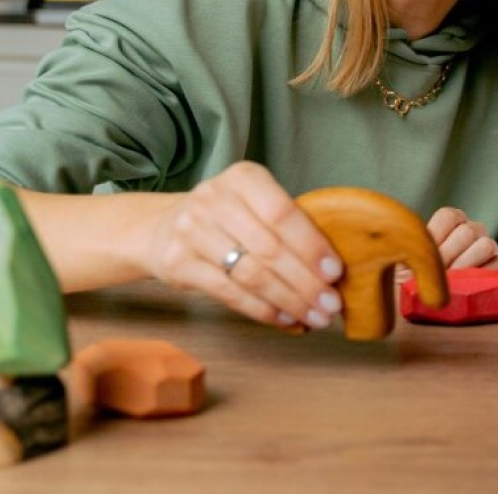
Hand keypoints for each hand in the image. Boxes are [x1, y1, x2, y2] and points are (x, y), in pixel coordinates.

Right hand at [147, 161, 344, 331]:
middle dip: (306, 282)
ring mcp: (192, 231)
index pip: (283, 213)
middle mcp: (214, 200)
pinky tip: (285, 319)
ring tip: (314, 317)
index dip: (311, 246)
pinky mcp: (178, 264)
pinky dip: (263, 310)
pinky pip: (230, 293)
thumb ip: (288, 226)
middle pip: (270, 249)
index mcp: (243, 178)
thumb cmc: (227, 217)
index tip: (335, 273)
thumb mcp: (254, 203)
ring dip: (288, 301)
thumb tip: (332, 271)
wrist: (162, 227)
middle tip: (331, 305)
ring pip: (251, 275)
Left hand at [393, 207, 497, 284]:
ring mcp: (488, 246)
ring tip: (450, 283)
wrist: (445, 301)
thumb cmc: (422, 279)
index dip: (437, 235)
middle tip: (435, 275)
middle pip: (466, 232)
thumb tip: (401, 268)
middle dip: (449, 255)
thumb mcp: (411, 265)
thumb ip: (409, 259)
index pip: (448, 216)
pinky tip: (467, 289)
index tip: (424, 256)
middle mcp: (472, 230)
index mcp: (452, 223)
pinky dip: (483, 278)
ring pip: (485, 245)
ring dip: (466, 265)